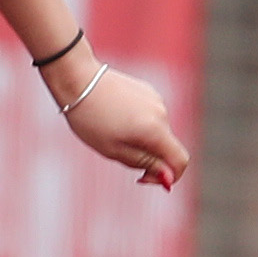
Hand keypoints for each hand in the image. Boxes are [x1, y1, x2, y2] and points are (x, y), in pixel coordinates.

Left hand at [48, 53, 190, 190]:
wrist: (77, 78)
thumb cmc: (90, 118)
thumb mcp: (113, 150)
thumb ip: (144, 164)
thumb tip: (168, 178)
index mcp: (155, 130)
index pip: (180, 160)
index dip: (169, 176)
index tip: (143, 178)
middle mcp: (161, 113)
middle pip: (166, 146)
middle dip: (148, 156)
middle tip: (116, 150)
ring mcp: (156, 99)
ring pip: (157, 131)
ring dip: (141, 138)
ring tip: (110, 129)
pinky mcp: (147, 90)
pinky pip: (149, 115)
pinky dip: (138, 123)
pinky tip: (113, 115)